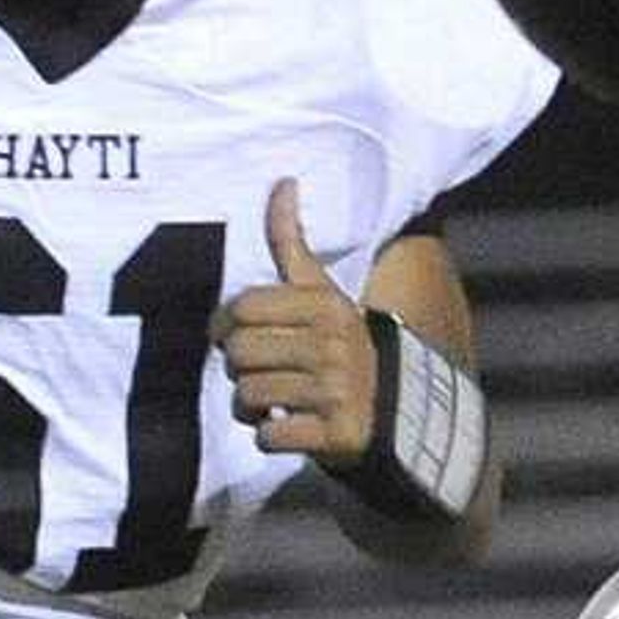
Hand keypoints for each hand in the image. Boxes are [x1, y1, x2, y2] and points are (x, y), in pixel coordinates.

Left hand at [212, 179, 379, 462]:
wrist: (395, 411)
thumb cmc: (340, 344)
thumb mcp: (321, 292)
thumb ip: (292, 242)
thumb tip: (283, 181)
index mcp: (327, 307)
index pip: (243, 309)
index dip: (224, 326)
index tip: (232, 338)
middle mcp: (334, 346)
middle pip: (240, 354)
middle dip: (237, 369)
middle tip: (255, 374)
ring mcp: (338, 391)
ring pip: (250, 396)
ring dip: (248, 406)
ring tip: (269, 403)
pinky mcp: (337, 434)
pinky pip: (270, 436)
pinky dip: (269, 436)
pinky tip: (286, 427)